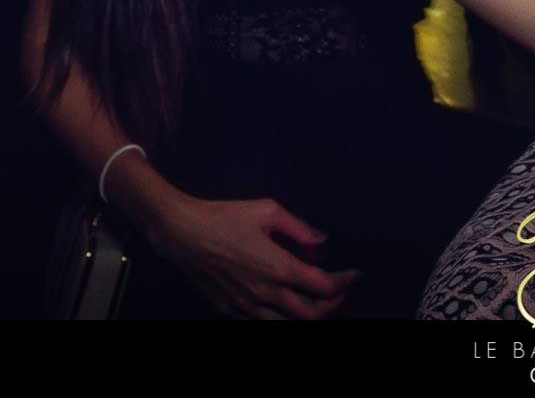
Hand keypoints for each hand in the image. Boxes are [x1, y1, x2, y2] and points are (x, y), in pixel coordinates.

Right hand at [149, 196, 359, 318]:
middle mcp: (265, 293)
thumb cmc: (223, 217)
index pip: (324, 287)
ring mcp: (246, 305)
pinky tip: (282, 306)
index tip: (353, 275)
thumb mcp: (267, 210)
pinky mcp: (229, 309)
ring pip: (286, 324)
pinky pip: (261, 322)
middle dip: (331, 304)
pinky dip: (279, 318)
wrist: (180, 232)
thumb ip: (299, 228)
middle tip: (338, 291)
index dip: (344, 282)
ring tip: (313, 302)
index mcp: (278, 268)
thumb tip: (321, 240)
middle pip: (311, 314)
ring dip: (305, 315)